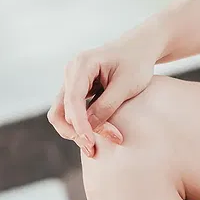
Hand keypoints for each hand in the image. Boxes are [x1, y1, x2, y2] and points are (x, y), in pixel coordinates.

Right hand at [47, 28, 160, 157]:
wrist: (139, 48)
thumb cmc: (136, 62)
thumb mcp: (126, 85)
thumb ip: (107, 106)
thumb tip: (89, 128)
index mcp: (82, 64)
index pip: (73, 100)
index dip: (79, 124)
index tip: (90, 143)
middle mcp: (71, 72)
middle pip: (60, 110)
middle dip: (76, 132)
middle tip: (94, 150)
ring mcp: (71, 81)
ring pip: (62, 114)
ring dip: (76, 132)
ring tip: (94, 149)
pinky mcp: (77, 90)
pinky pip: (72, 112)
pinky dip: (81, 126)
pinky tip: (97, 136)